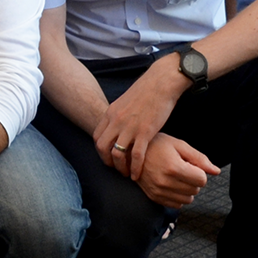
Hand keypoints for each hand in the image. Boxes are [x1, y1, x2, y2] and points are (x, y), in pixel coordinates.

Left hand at [92, 57, 186, 181]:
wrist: (160, 82)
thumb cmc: (146, 91)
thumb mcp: (124, 102)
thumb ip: (118, 114)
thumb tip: (116, 124)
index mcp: (110, 113)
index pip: (96, 136)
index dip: (100, 150)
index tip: (108, 157)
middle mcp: (116, 121)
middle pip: (102, 147)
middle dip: (106, 162)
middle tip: (115, 169)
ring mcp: (129, 127)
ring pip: (116, 154)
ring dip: (120, 168)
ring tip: (126, 174)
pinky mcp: (145, 132)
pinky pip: (136, 156)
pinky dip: (135, 168)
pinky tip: (137, 174)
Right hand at [133, 134, 219, 207]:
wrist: (131, 151)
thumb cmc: (157, 144)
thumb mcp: (179, 145)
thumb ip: (199, 158)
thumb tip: (216, 171)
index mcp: (174, 167)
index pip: (202, 180)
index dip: (199, 171)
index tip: (190, 163)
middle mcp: (166, 182)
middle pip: (196, 190)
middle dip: (194, 180)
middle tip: (183, 168)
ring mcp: (159, 191)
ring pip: (188, 199)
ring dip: (187, 189)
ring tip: (177, 176)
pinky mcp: (154, 197)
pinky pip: (176, 205)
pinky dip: (178, 196)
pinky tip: (171, 184)